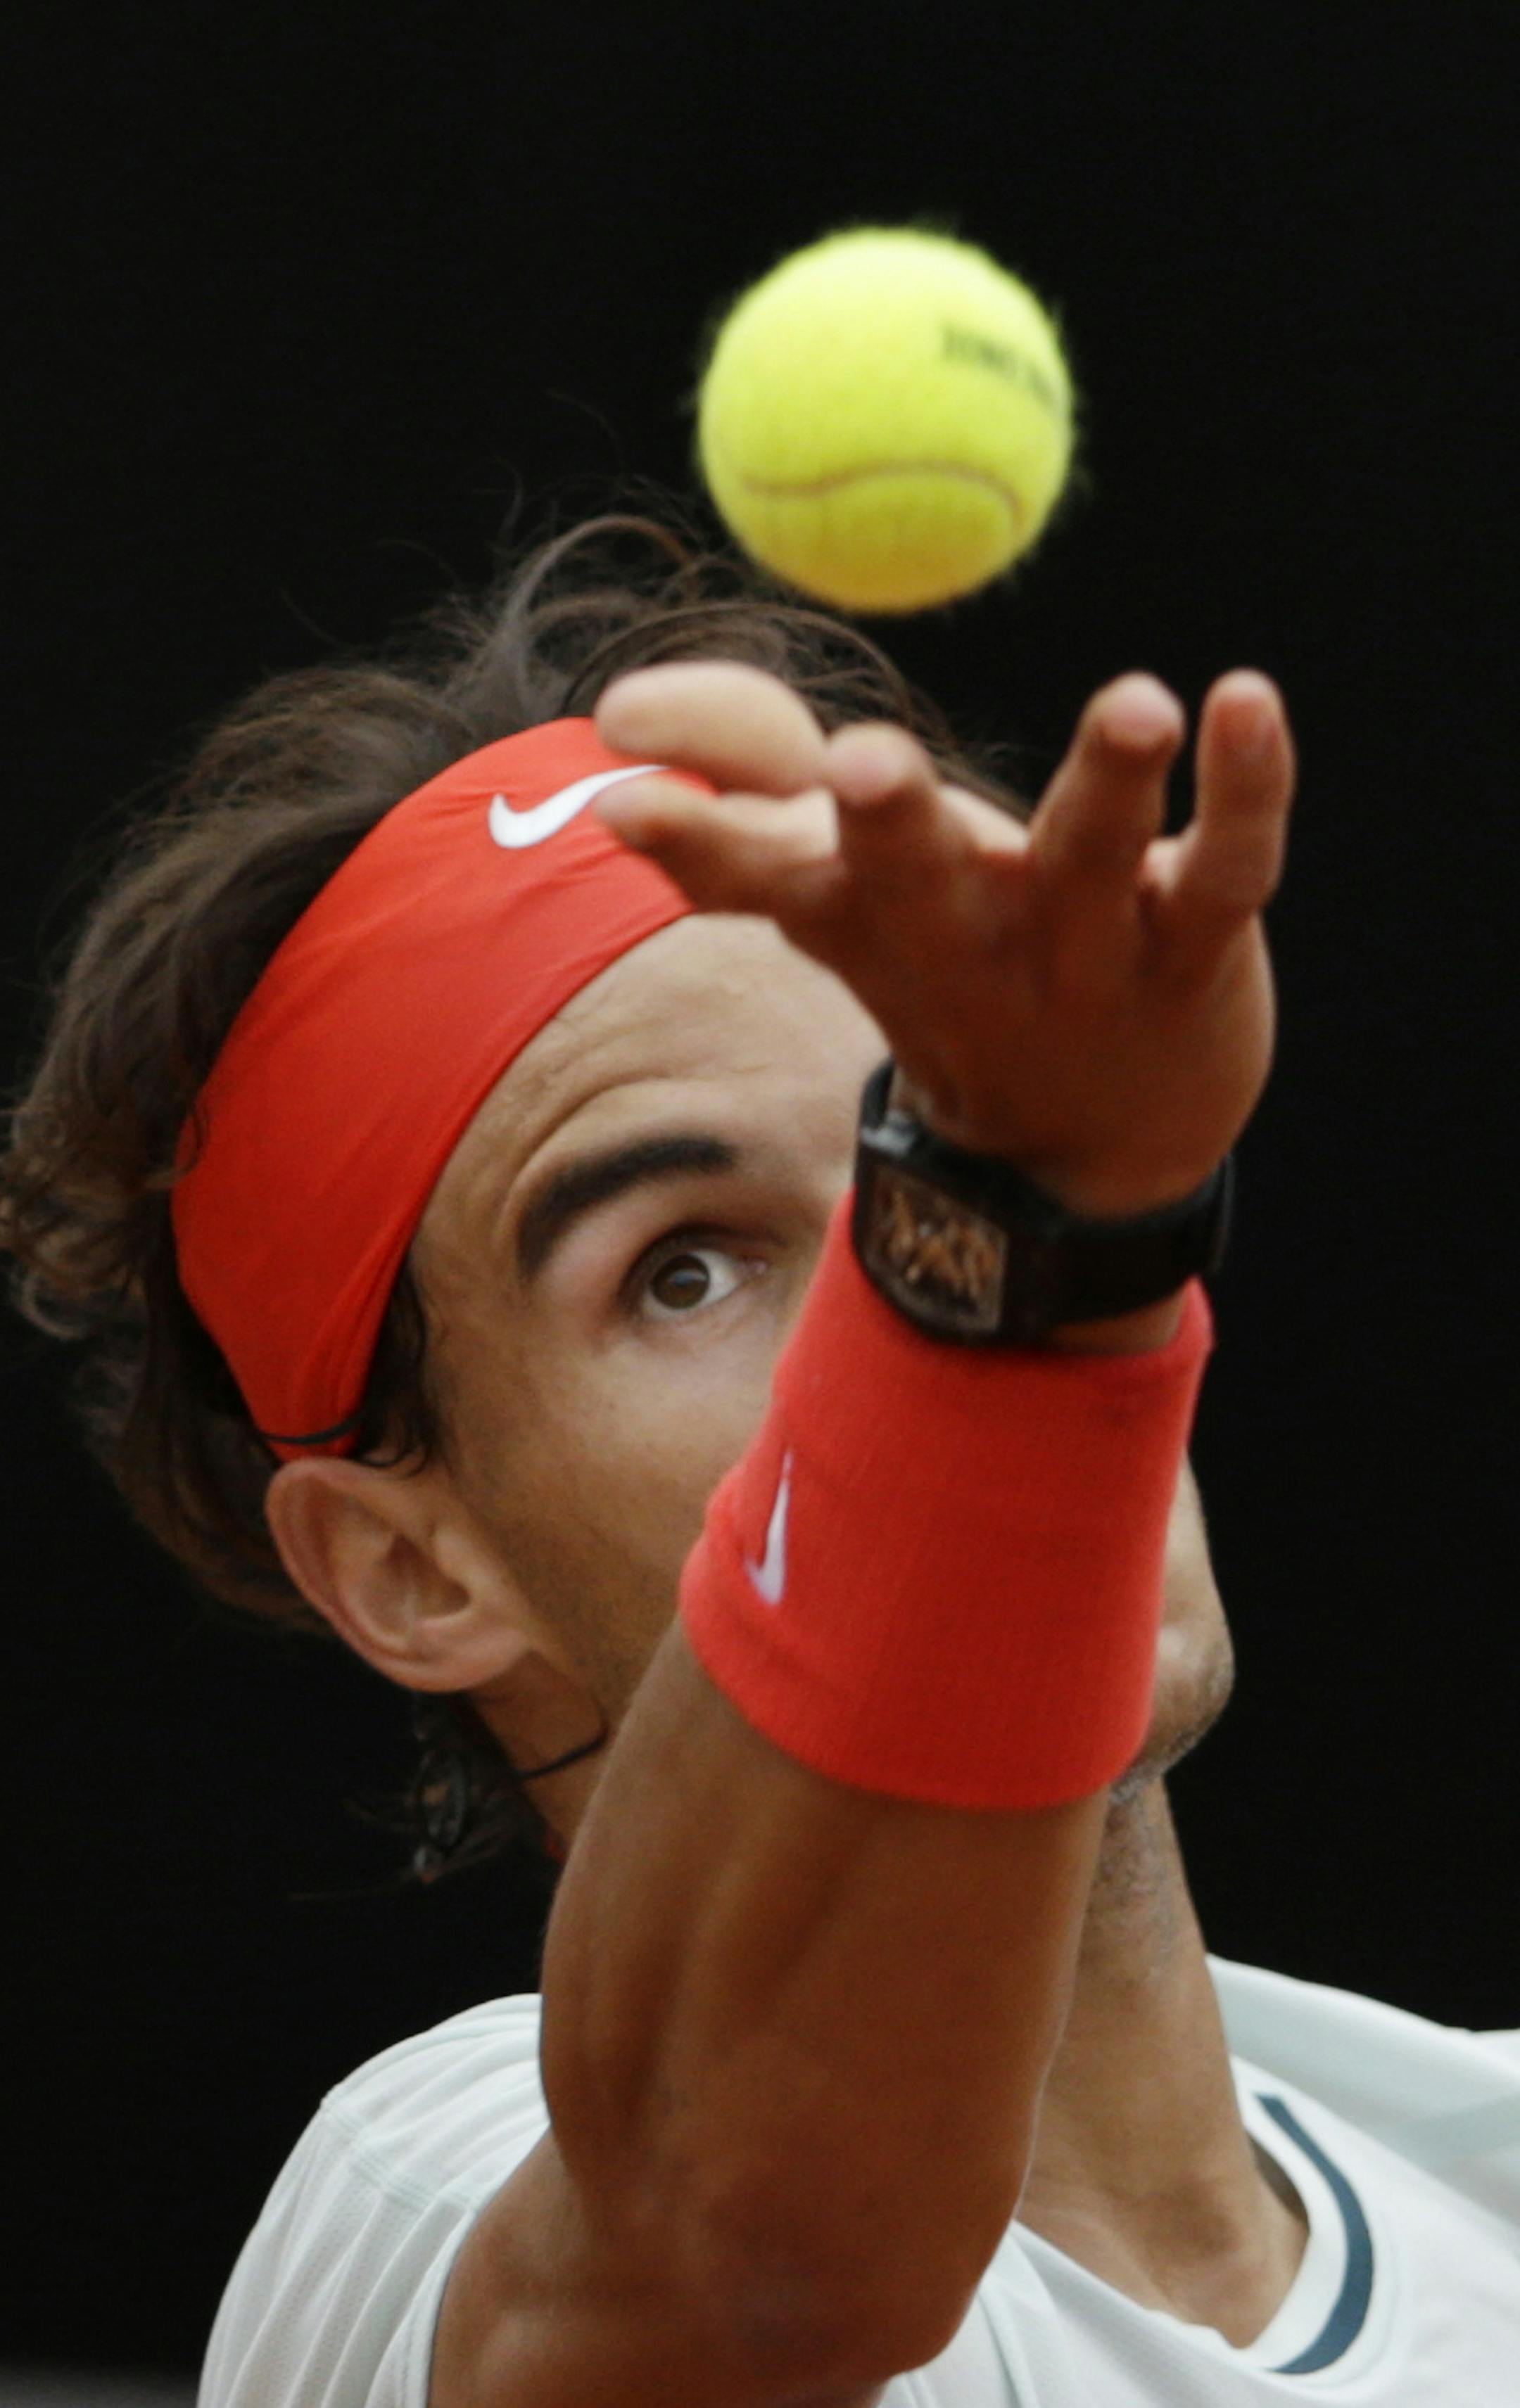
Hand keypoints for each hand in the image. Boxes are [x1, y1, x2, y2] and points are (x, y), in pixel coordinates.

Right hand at [594, 659, 1293, 1217]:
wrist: (1092, 1153)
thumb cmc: (953, 973)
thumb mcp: (841, 899)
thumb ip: (747, 794)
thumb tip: (617, 726)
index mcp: (867, 925)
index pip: (770, 878)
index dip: (699, 841)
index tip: (623, 793)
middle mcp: (966, 942)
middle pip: (918, 880)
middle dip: (887, 822)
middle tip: (858, 762)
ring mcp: (1085, 953)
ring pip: (1092, 860)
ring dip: (1107, 778)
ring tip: (1134, 701)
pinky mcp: (1197, 948)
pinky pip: (1229, 865)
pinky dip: (1248, 783)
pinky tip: (1246, 697)